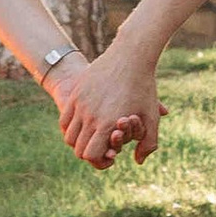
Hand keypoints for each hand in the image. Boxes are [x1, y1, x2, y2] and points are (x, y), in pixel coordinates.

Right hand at [55, 39, 161, 169]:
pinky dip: (71, 128)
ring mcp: (80, 104)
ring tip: (93, 137)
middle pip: (78, 149)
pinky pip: (64, 120)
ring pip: (68, 136)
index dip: (99, 161)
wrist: (130, 55)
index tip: (111, 156)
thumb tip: (138, 161)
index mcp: (107, 124)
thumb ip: (148, 144)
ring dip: (79, 141)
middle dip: (90, 153)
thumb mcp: (151, 117)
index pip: (91, 155)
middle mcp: (90, 115)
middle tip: (102, 148)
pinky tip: (84, 125)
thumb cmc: (144, 87)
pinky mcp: (75, 94)